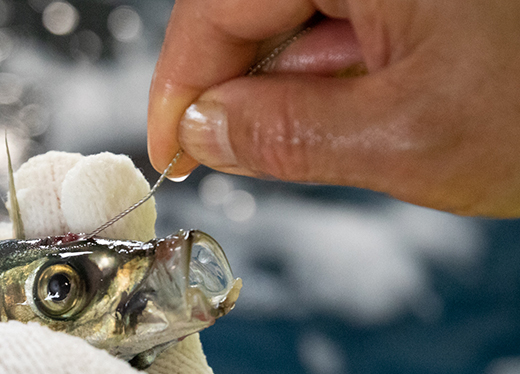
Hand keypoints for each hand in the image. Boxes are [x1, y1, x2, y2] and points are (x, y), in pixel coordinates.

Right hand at [148, 1, 519, 216]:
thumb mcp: (406, 137)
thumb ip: (281, 137)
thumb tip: (203, 132)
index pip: (216, 10)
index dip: (179, 90)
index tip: (171, 152)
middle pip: (256, 8)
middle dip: (253, 88)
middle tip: (271, 155)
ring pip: (305, 13)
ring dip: (313, 80)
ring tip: (383, 118)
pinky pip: (354, 9)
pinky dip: (355, 61)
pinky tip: (399, 92)